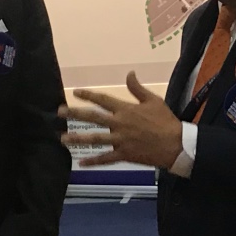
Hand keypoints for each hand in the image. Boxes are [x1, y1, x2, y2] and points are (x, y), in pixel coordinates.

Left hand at [60, 73, 182, 169]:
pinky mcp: (124, 154)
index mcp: (126, 109)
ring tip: (62, 138)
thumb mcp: (153, 100)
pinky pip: (105, 158)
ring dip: (77, 139)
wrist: (176, 144)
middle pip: (93, 118)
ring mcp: (120, 140)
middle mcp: (119, 124)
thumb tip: (129, 73)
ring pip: (95, 139)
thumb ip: (137, 88)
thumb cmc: (165, 121)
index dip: (88, 95)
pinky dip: (93, 161)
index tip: (75, 93)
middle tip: (59, 112)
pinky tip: (81, 163)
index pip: (103, 100)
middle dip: (74, 114)